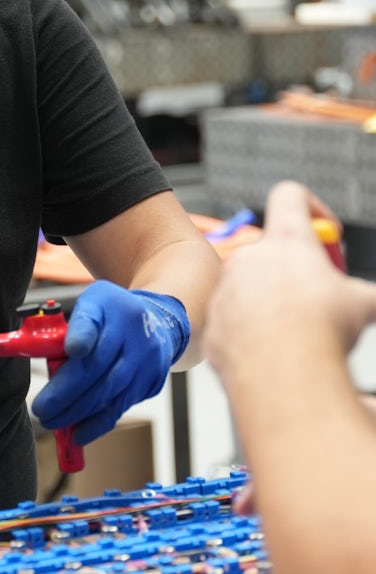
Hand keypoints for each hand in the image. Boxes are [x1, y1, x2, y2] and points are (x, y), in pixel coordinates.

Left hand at [31, 282, 189, 445]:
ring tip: (52, 422)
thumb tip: (18, 350)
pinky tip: (78, 433)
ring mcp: (146, 358)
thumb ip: (58, 327)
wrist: (157, 322)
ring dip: (78, 412)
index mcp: (109, 305)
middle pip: (97, 365)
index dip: (82, 335)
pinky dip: (97, 423)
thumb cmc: (109, 316)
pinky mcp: (151, 381)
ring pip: (110, 391)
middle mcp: (132, 330)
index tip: (71, 350)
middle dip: (66, 392)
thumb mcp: (85, 306)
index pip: (93, 320)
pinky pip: (121, 406)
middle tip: (42, 410)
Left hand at [203, 181, 375, 386]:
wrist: (281, 377)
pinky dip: (251, 332)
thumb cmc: (319, 332)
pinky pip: (233, 321)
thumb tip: (372, 299)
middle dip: (297, 271)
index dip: (312, 208)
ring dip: (272, 302)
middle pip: (273, 251)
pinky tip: (272, 351)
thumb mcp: (362, 304)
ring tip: (296, 332)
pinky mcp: (213, 323)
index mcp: (287, 241)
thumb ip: (366, 294)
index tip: (327, 234)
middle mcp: (250, 258)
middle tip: (320, 298)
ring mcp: (226, 289)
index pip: (290, 196)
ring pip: (251, 287)